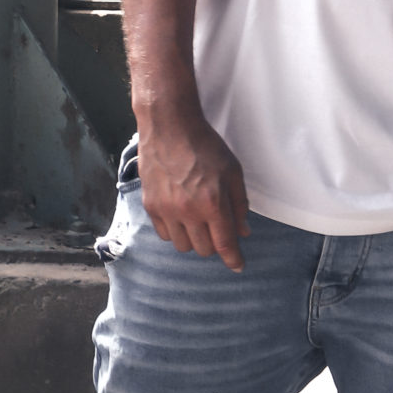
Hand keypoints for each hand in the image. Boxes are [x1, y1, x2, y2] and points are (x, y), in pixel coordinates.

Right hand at [137, 114, 250, 270]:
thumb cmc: (205, 145)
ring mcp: (166, 210)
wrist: (169, 126)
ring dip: (194, 240)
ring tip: (198, 222)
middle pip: (204, 249)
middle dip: (215, 244)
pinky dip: (175, 232)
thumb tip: (242, 232)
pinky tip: (181, 216)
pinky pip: (165, 235)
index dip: (234, 259)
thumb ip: (239, 204)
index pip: (224, 244)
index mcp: (213, 202)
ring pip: (183, 246)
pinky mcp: (150, 206)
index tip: (238, 266)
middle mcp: (188, 211)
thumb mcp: (232, 171)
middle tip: (217, 228)